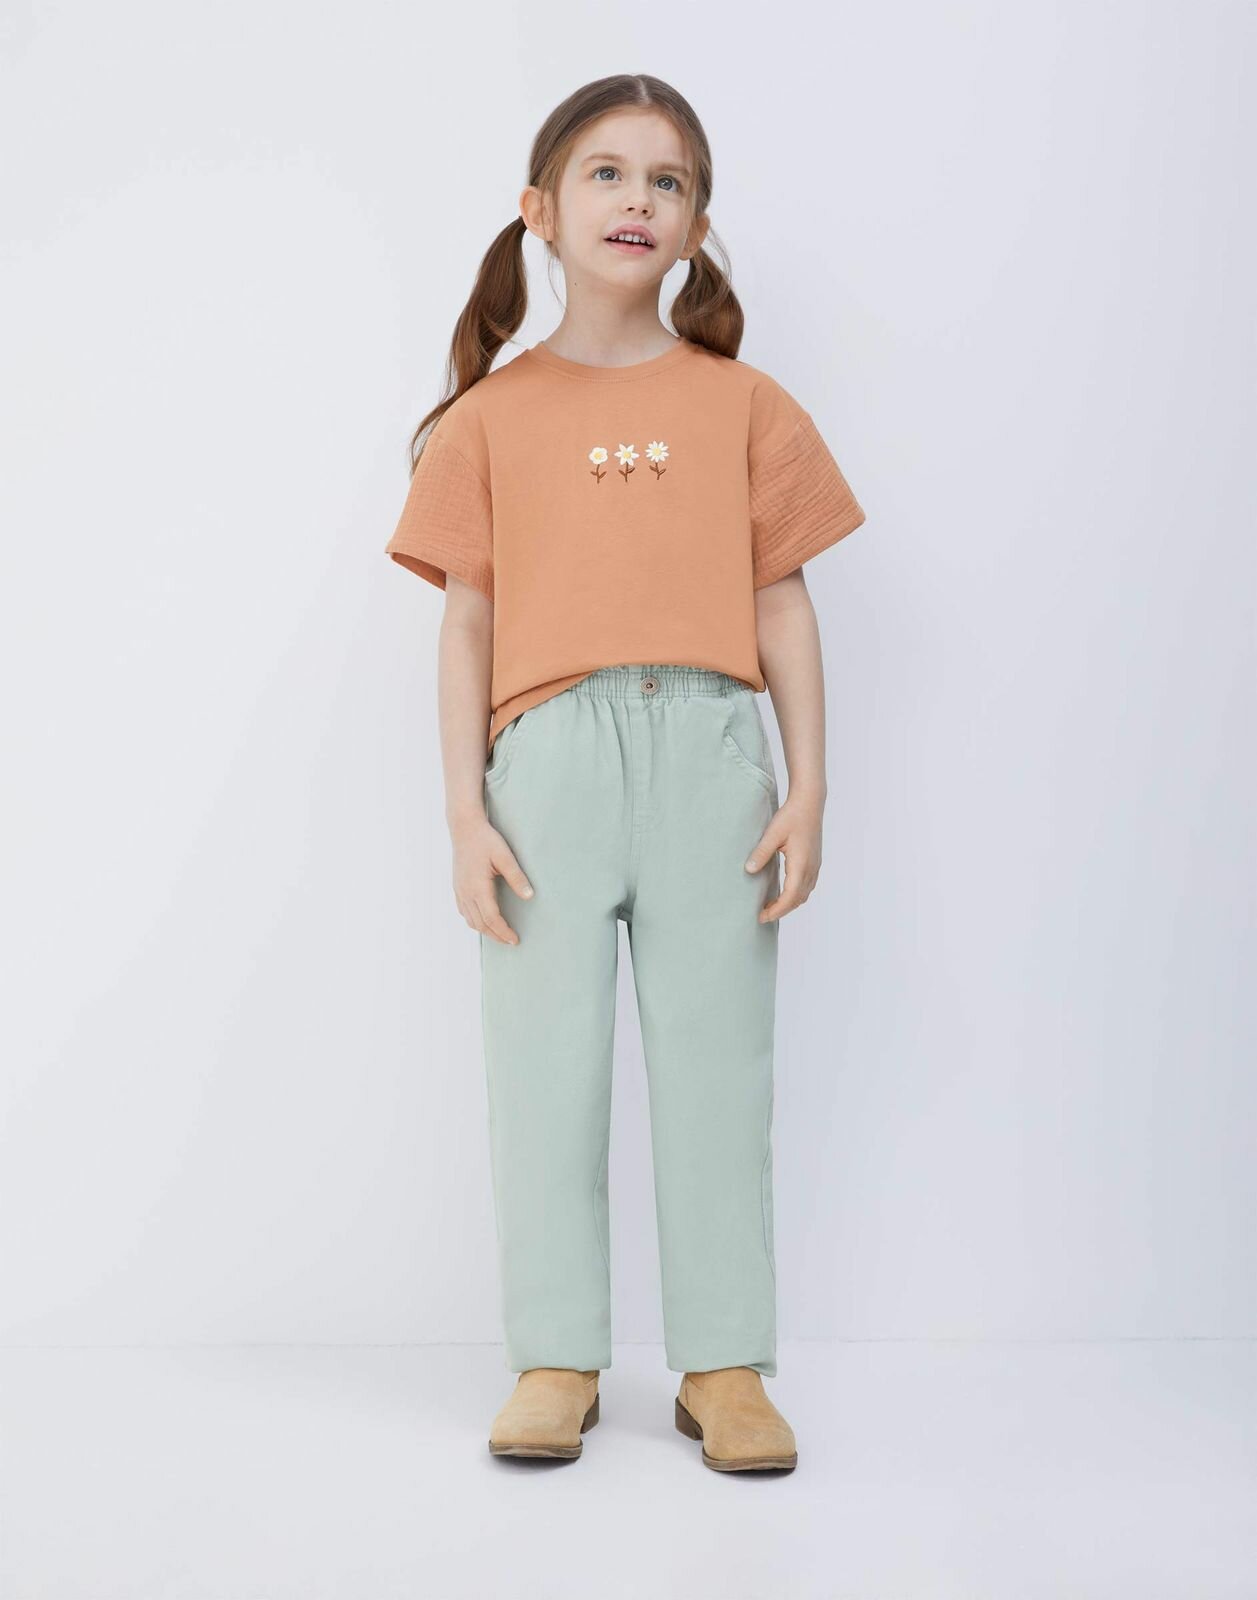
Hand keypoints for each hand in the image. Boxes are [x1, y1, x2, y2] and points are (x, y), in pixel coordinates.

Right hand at [451, 810, 533, 944]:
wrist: (464, 828)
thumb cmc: (485, 840)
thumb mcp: (505, 856)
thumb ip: (517, 877)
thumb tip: (529, 896)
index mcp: (478, 887)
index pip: (491, 918)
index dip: (503, 932)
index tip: (515, 939)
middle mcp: (466, 892)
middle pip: (480, 924)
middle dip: (496, 936)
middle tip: (511, 941)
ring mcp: (459, 891)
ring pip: (470, 920)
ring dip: (485, 931)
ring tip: (500, 934)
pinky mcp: (457, 887)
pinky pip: (464, 911)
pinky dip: (475, 921)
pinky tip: (484, 920)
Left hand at [745, 790, 821, 923]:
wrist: (810, 803)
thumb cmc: (792, 816)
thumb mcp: (772, 834)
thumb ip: (761, 853)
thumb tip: (749, 870)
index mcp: (801, 864)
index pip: (790, 897)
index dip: (776, 910)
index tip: (762, 917)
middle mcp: (811, 868)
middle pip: (797, 900)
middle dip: (781, 910)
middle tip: (762, 916)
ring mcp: (815, 866)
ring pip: (804, 894)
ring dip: (789, 904)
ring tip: (770, 907)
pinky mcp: (815, 862)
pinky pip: (807, 886)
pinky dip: (795, 895)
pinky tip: (783, 893)